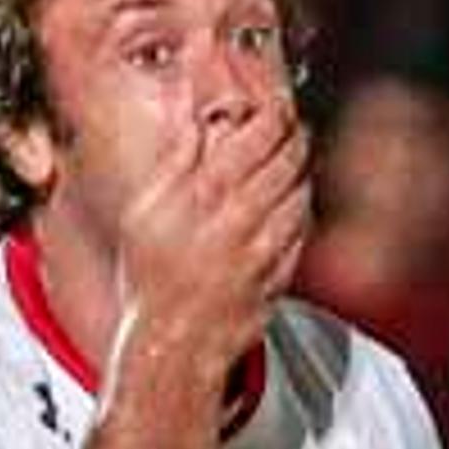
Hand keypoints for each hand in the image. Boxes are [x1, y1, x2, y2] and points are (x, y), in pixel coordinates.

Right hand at [115, 94, 310, 370]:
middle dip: (293, 136)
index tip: (275, 103)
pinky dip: (301, 208)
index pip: (256, 135)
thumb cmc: (152, 277)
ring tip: (293, 159)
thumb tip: (197, 116)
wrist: (173, 344)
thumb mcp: (145, 212)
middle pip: (287, 159)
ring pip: (300, 191)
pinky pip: (303, 229)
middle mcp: (238, 220)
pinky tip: (291, 200)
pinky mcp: (280, 275)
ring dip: (301, 170)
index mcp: (203, 196)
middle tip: (292, 126)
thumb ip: (176, 160)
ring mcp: (264, 250)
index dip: (273, 112)